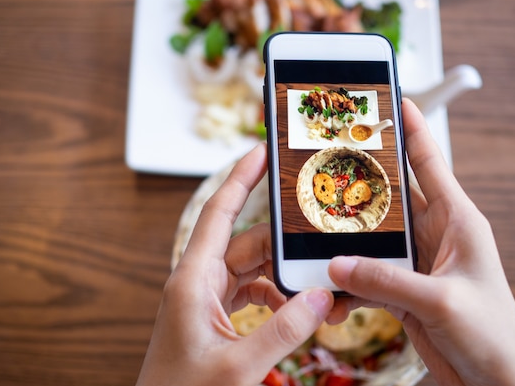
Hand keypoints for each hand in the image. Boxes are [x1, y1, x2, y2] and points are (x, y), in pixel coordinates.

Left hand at [136, 143, 333, 385]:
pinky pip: (252, 291)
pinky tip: (295, 311)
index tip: (262, 151)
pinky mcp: (215, 316)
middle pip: (247, 243)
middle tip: (320, 240)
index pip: (219, 214)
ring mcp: (206, 299)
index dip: (240, 178)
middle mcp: (198, 282)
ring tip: (316, 287)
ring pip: (252, 268)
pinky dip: (276, 296)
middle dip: (284, 244)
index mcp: (192, 280)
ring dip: (284, 276)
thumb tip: (322, 296)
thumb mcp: (239, 366)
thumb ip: (284, 330)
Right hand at [328, 99, 514, 385]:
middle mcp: (436, 236)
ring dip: (349, 237)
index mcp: (457, 221)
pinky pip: (369, 273)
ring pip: (374, 237)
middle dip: (362, 181)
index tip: (392, 100)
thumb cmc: (493, 335)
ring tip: (318, 228)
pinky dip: (349, 279)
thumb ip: (386, 281)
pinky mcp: (404, 290)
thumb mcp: (441, 300)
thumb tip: (336, 266)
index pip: (429, 163)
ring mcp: (418, 263)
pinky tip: (333, 285)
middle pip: (392, 197)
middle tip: (330, 162)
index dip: (411, 129)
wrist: (497, 382)